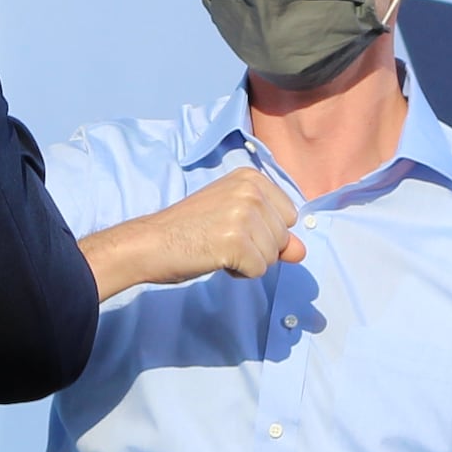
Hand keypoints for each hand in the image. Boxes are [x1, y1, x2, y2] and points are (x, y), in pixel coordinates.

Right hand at [84, 168, 303, 295]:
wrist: (150, 242)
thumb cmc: (189, 230)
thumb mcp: (235, 221)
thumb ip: (272, 233)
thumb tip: (301, 252)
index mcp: (252, 178)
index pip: (289, 216)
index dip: (264, 231)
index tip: (231, 226)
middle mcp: (251, 191)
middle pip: (283, 237)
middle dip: (257, 248)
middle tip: (220, 239)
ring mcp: (244, 215)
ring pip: (273, 256)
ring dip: (247, 261)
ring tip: (216, 247)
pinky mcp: (237, 242)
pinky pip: (258, 271)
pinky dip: (238, 274)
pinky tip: (214, 258)